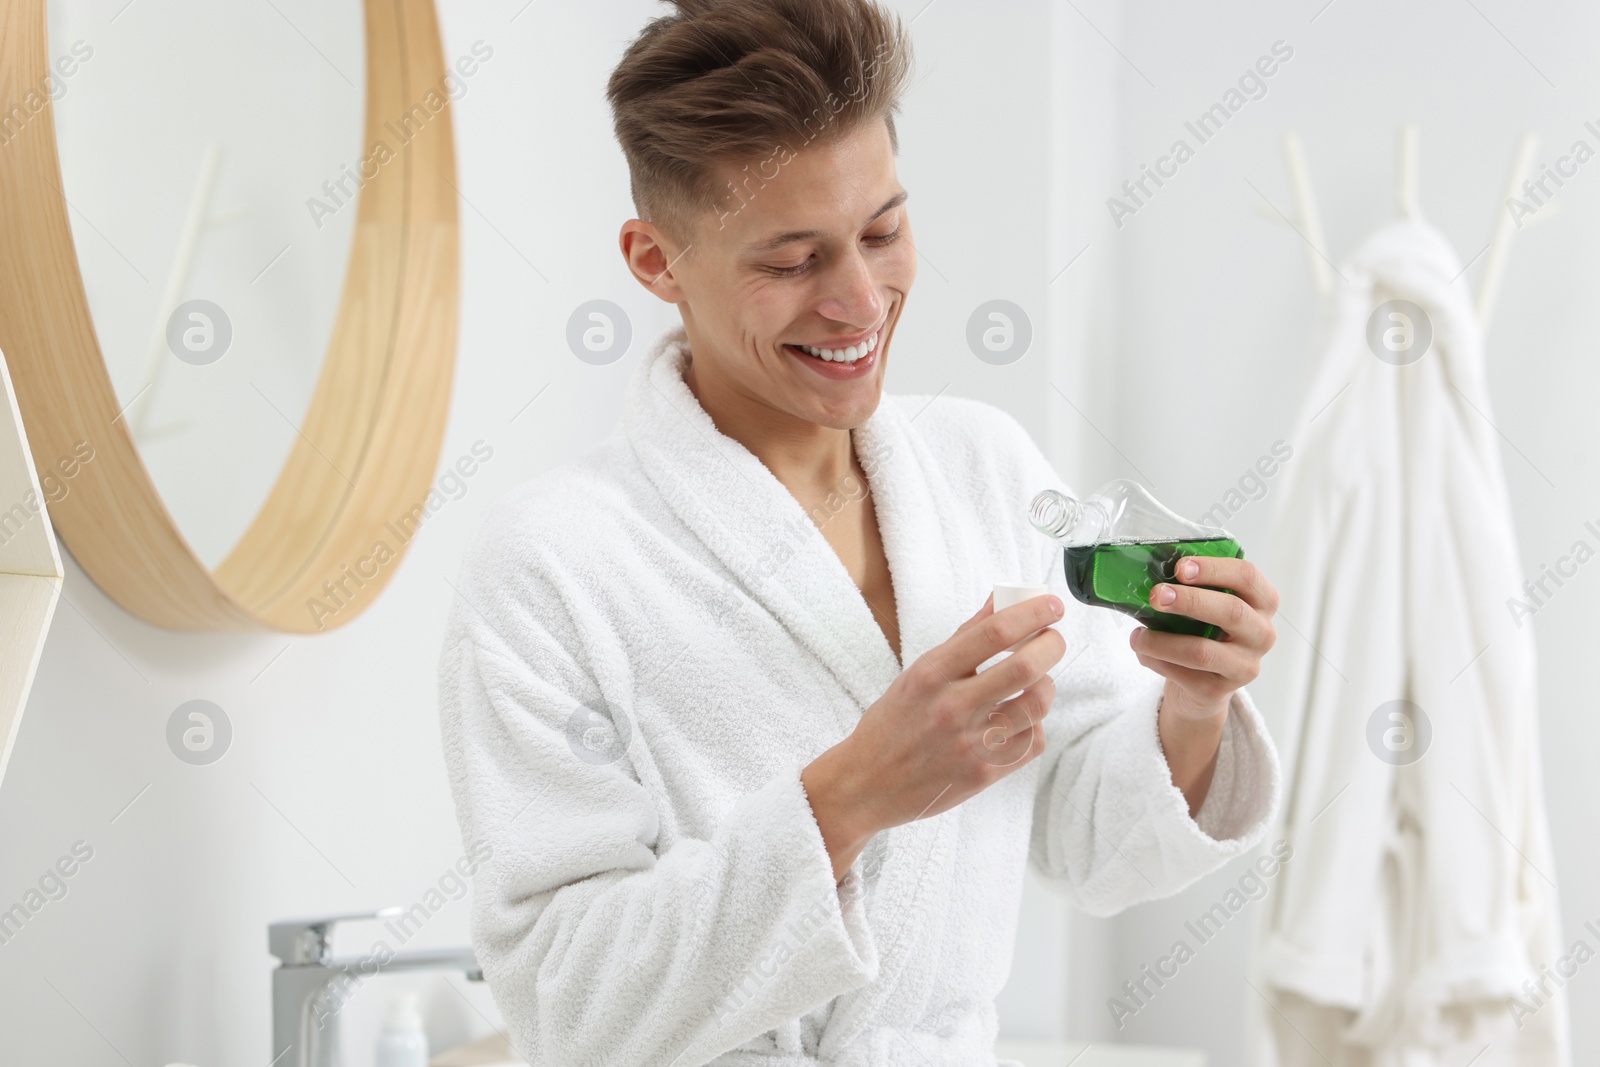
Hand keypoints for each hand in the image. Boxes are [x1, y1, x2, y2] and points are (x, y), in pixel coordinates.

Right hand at [802, 592, 1066, 879]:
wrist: (868, 784)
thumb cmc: (893, 724)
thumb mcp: (918, 673)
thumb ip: (964, 637)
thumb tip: (1000, 599)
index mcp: (931, 673)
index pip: (994, 632)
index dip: (1032, 612)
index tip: (1052, 605)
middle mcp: (952, 706)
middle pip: (1025, 666)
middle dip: (1052, 645)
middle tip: (1052, 639)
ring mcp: (970, 743)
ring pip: (1037, 704)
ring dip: (1046, 685)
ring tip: (1036, 682)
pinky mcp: (985, 774)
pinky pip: (1033, 742)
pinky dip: (1035, 725)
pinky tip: (1020, 720)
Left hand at [1129, 556, 1278, 813]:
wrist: (1195, 692)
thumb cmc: (1187, 632)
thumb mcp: (1190, 607)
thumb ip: (1179, 586)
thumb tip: (1128, 562)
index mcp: (1258, 603)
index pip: (1250, 578)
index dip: (1218, 570)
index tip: (1181, 564)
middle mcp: (1260, 636)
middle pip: (1231, 614)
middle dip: (1189, 602)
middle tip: (1154, 594)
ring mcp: (1245, 669)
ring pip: (1205, 650)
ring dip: (1163, 638)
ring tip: (1134, 633)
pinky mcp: (1221, 696)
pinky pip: (1186, 677)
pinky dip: (1157, 662)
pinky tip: (1141, 651)